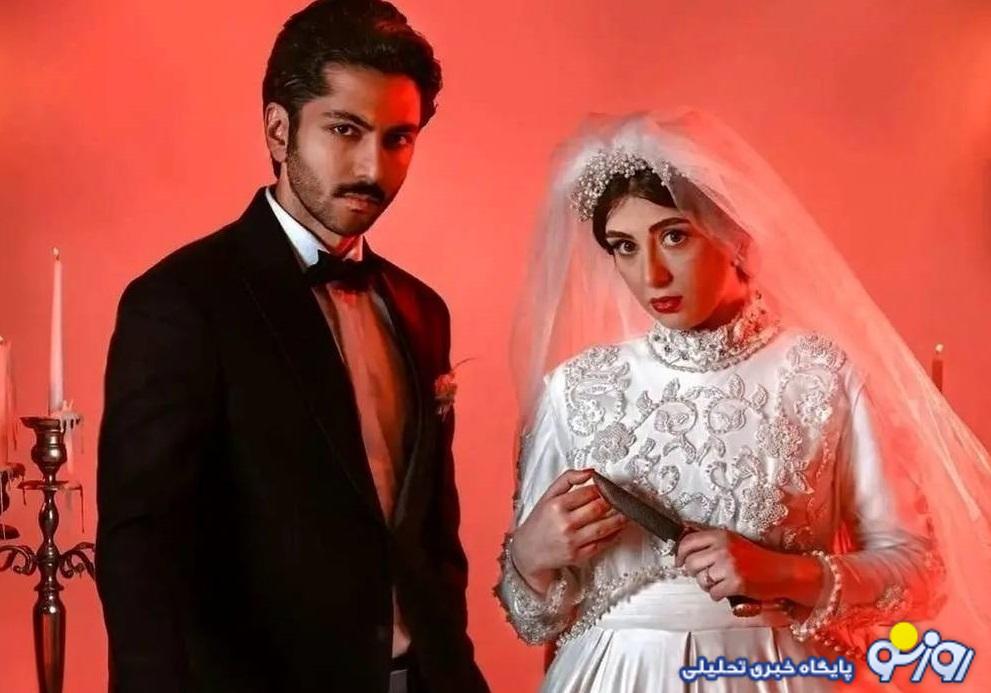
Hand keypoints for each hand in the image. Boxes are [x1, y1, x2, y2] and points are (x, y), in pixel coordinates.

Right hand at [510, 469, 626, 593]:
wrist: (528, 551)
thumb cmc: (539, 521)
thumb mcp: (548, 495)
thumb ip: (568, 479)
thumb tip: (591, 472)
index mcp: (556, 505)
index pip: (588, 492)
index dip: (603, 489)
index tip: (610, 487)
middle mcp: (564, 523)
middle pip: (598, 508)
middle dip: (613, 502)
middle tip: (622, 499)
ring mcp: (572, 541)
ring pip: (604, 527)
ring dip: (619, 519)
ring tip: (627, 513)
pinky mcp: (578, 556)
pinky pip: (601, 544)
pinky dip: (613, 536)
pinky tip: (618, 529)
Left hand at [675, 528, 822, 605]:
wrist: (781, 571)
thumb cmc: (756, 559)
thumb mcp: (732, 543)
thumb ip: (711, 545)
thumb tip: (685, 554)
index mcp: (720, 535)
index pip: (688, 542)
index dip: (679, 554)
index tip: (679, 562)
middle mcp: (722, 548)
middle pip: (691, 563)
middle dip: (695, 573)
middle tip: (706, 576)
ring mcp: (729, 565)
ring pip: (701, 579)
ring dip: (707, 585)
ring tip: (719, 583)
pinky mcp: (736, 582)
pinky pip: (713, 593)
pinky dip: (717, 595)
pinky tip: (727, 590)